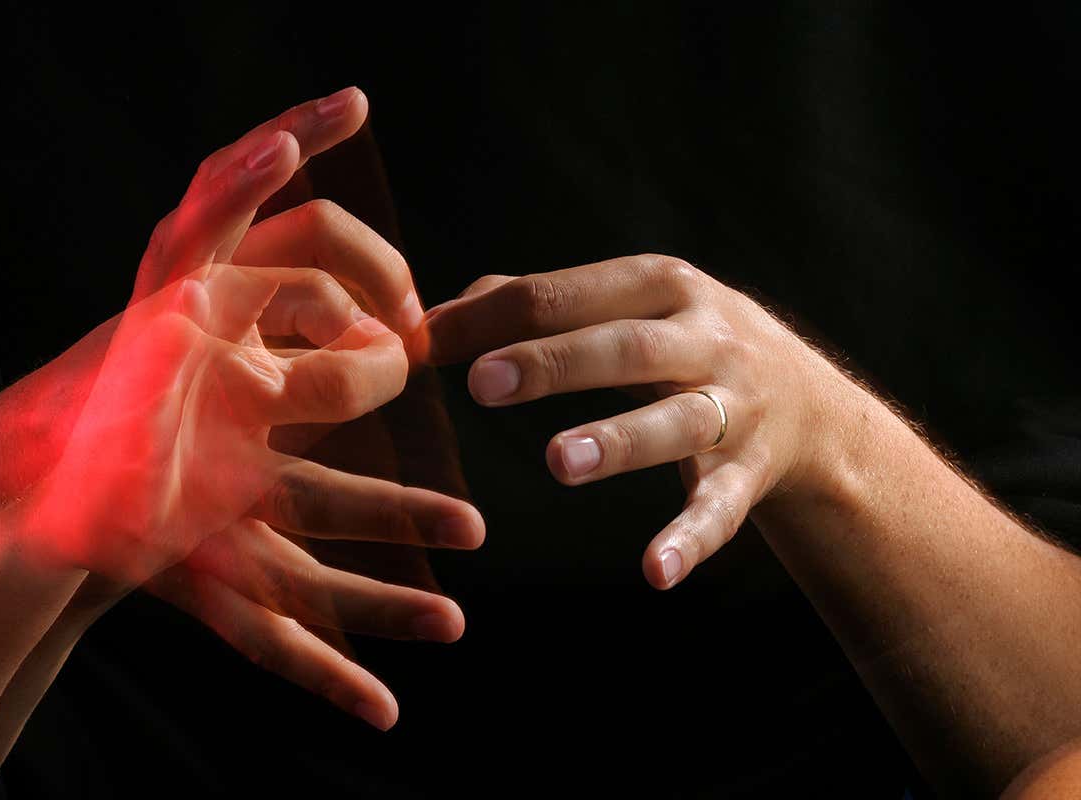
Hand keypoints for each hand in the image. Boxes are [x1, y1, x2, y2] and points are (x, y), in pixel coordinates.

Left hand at [425, 254, 845, 589]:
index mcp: (661, 285)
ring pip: (676, 423)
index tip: (425, 345)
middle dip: (554, 363)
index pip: (565, 293)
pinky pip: (720, 510)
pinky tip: (653, 571)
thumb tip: (435, 316)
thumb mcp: (631, 305)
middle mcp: (705, 338)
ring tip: (558, 462)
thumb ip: (541, 305)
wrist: (811, 403)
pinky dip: (689, 540)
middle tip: (484, 384)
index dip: (493, 319)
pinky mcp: (751, 474)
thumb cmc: (685, 343)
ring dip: (619, 440)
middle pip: (624, 348)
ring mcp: (735, 406)